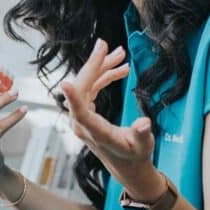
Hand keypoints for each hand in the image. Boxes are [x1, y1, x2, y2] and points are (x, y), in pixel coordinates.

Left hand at [60, 39, 161, 198]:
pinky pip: (91, 89)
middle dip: (94, 65)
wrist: (128, 165)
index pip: (80, 113)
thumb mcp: (143, 146)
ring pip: (87, 85)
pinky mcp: (86, 113)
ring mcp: (82, 117)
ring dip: (103, 68)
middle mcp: (82, 123)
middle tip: (107, 44)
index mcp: (94, 131)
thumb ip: (142, 134)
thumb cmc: (136, 156)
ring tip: (121, 54)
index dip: (73, 98)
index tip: (65, 83)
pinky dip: (104, 77)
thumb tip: (144, 123)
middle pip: (83, 89)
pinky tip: (120, 70)